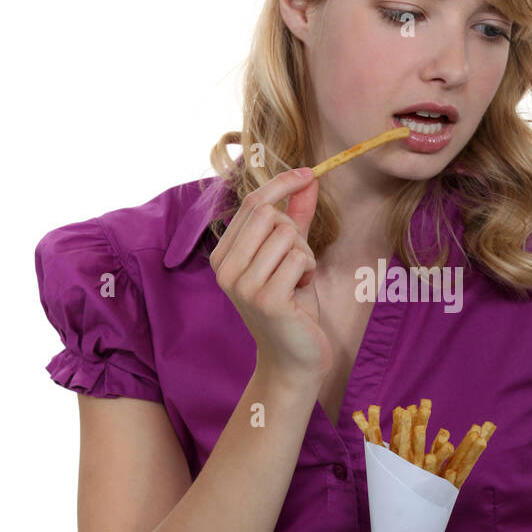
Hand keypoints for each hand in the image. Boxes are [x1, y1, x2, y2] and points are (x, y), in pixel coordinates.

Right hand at [209, 168, 331, 381]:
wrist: (294, 359)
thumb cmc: (292, 306)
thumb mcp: (290, 255)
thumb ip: (296, 216)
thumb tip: (308, 177)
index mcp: (222, 255)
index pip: (250, 202)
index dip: (281, 183)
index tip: (308, 173)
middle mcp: (224, 269)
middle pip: (268, 214)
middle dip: (294, 230)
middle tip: (298, 260)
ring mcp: (242, 285)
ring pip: (286, 235)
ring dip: (304, 254)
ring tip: (298, 280)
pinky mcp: (266, 299)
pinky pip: (299, 258)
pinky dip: (309, 270)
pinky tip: (300, 293)